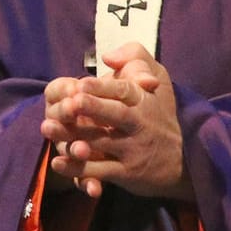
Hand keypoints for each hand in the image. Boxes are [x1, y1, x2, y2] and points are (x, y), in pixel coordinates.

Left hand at [39, 43, 192, 200]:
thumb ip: (136, 58)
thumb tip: (108, 56)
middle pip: (116, 114)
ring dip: (73, 136)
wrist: (183, 161)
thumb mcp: (158, 79)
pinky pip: (100, 170)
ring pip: (101, 142)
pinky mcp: (127, 174)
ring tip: (47, 127)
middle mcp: (140, 124)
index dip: (102, 87)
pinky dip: (78, 167)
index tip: (80, 83)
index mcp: (144, 100)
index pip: (124, 91)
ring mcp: (133, 150)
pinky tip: (57, 161)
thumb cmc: (160, 114)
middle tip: (67, 103)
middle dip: (92, 108)